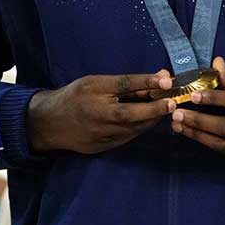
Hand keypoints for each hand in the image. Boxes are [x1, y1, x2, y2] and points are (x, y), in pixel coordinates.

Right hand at [28, 71, 174, 153]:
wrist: (50, 124)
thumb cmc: (75, 97)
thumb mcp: (94, 83)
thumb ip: (126, 83)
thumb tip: (160, 78)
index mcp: (93, 92)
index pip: (123, 85)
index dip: (146, 82)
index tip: (166, 80)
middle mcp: (98, 115)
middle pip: (133, 112)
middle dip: (156, 107)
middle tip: (174, 101)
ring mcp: (102, 133)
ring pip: (135, 127)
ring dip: (152, 118)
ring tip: (165, 107)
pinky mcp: (106, 146)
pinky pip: (130, 135)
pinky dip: (141, 126)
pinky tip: (147, 119)